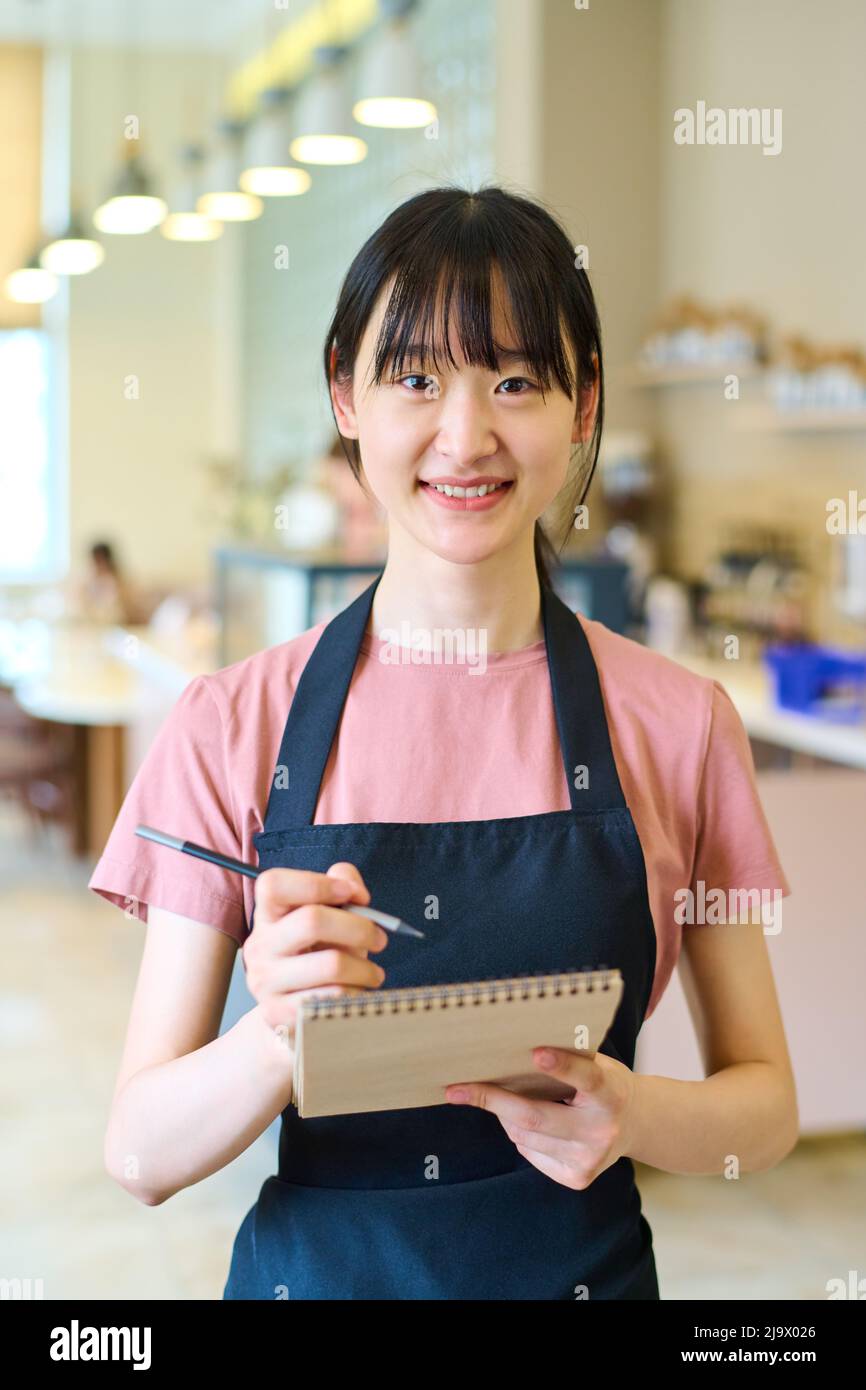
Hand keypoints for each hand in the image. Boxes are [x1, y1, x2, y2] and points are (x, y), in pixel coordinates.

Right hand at [243, 861, 387, 1042]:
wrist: (296, 1010)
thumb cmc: (318, 954)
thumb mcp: (330, 916)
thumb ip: (342, 885)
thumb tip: (355, 891)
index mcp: (268, 914)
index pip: (274, 885)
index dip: (317, 884)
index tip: (353, 894)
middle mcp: (260, 945)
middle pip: (311, 921)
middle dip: (359, 928)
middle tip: (380, 939)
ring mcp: (266, 981)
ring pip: (331, 964)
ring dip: (365, 968)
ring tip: (373, 973)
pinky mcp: (279, 1013)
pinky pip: (333, 997)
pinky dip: (356, 994)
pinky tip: (357, 993)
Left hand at [445, 1048, 636, 1189]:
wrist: (635, 1125)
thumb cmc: (604, 1083)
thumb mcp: (597, 1064)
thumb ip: (568, 1059)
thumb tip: (510, 1050)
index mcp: (611, 1093)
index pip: (586, 1078)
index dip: (561, 1065)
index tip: (536, 1052)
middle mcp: (601, 1130)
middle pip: (535, 1117)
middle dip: (492, 1100)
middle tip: (456, 1090)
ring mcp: (589, 1159)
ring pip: (524, 1136)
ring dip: (505, 1115)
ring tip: (506, 1098)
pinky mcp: (577, 1179)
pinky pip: (529, 1151)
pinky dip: (520, 1134)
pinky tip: (535, 1124)